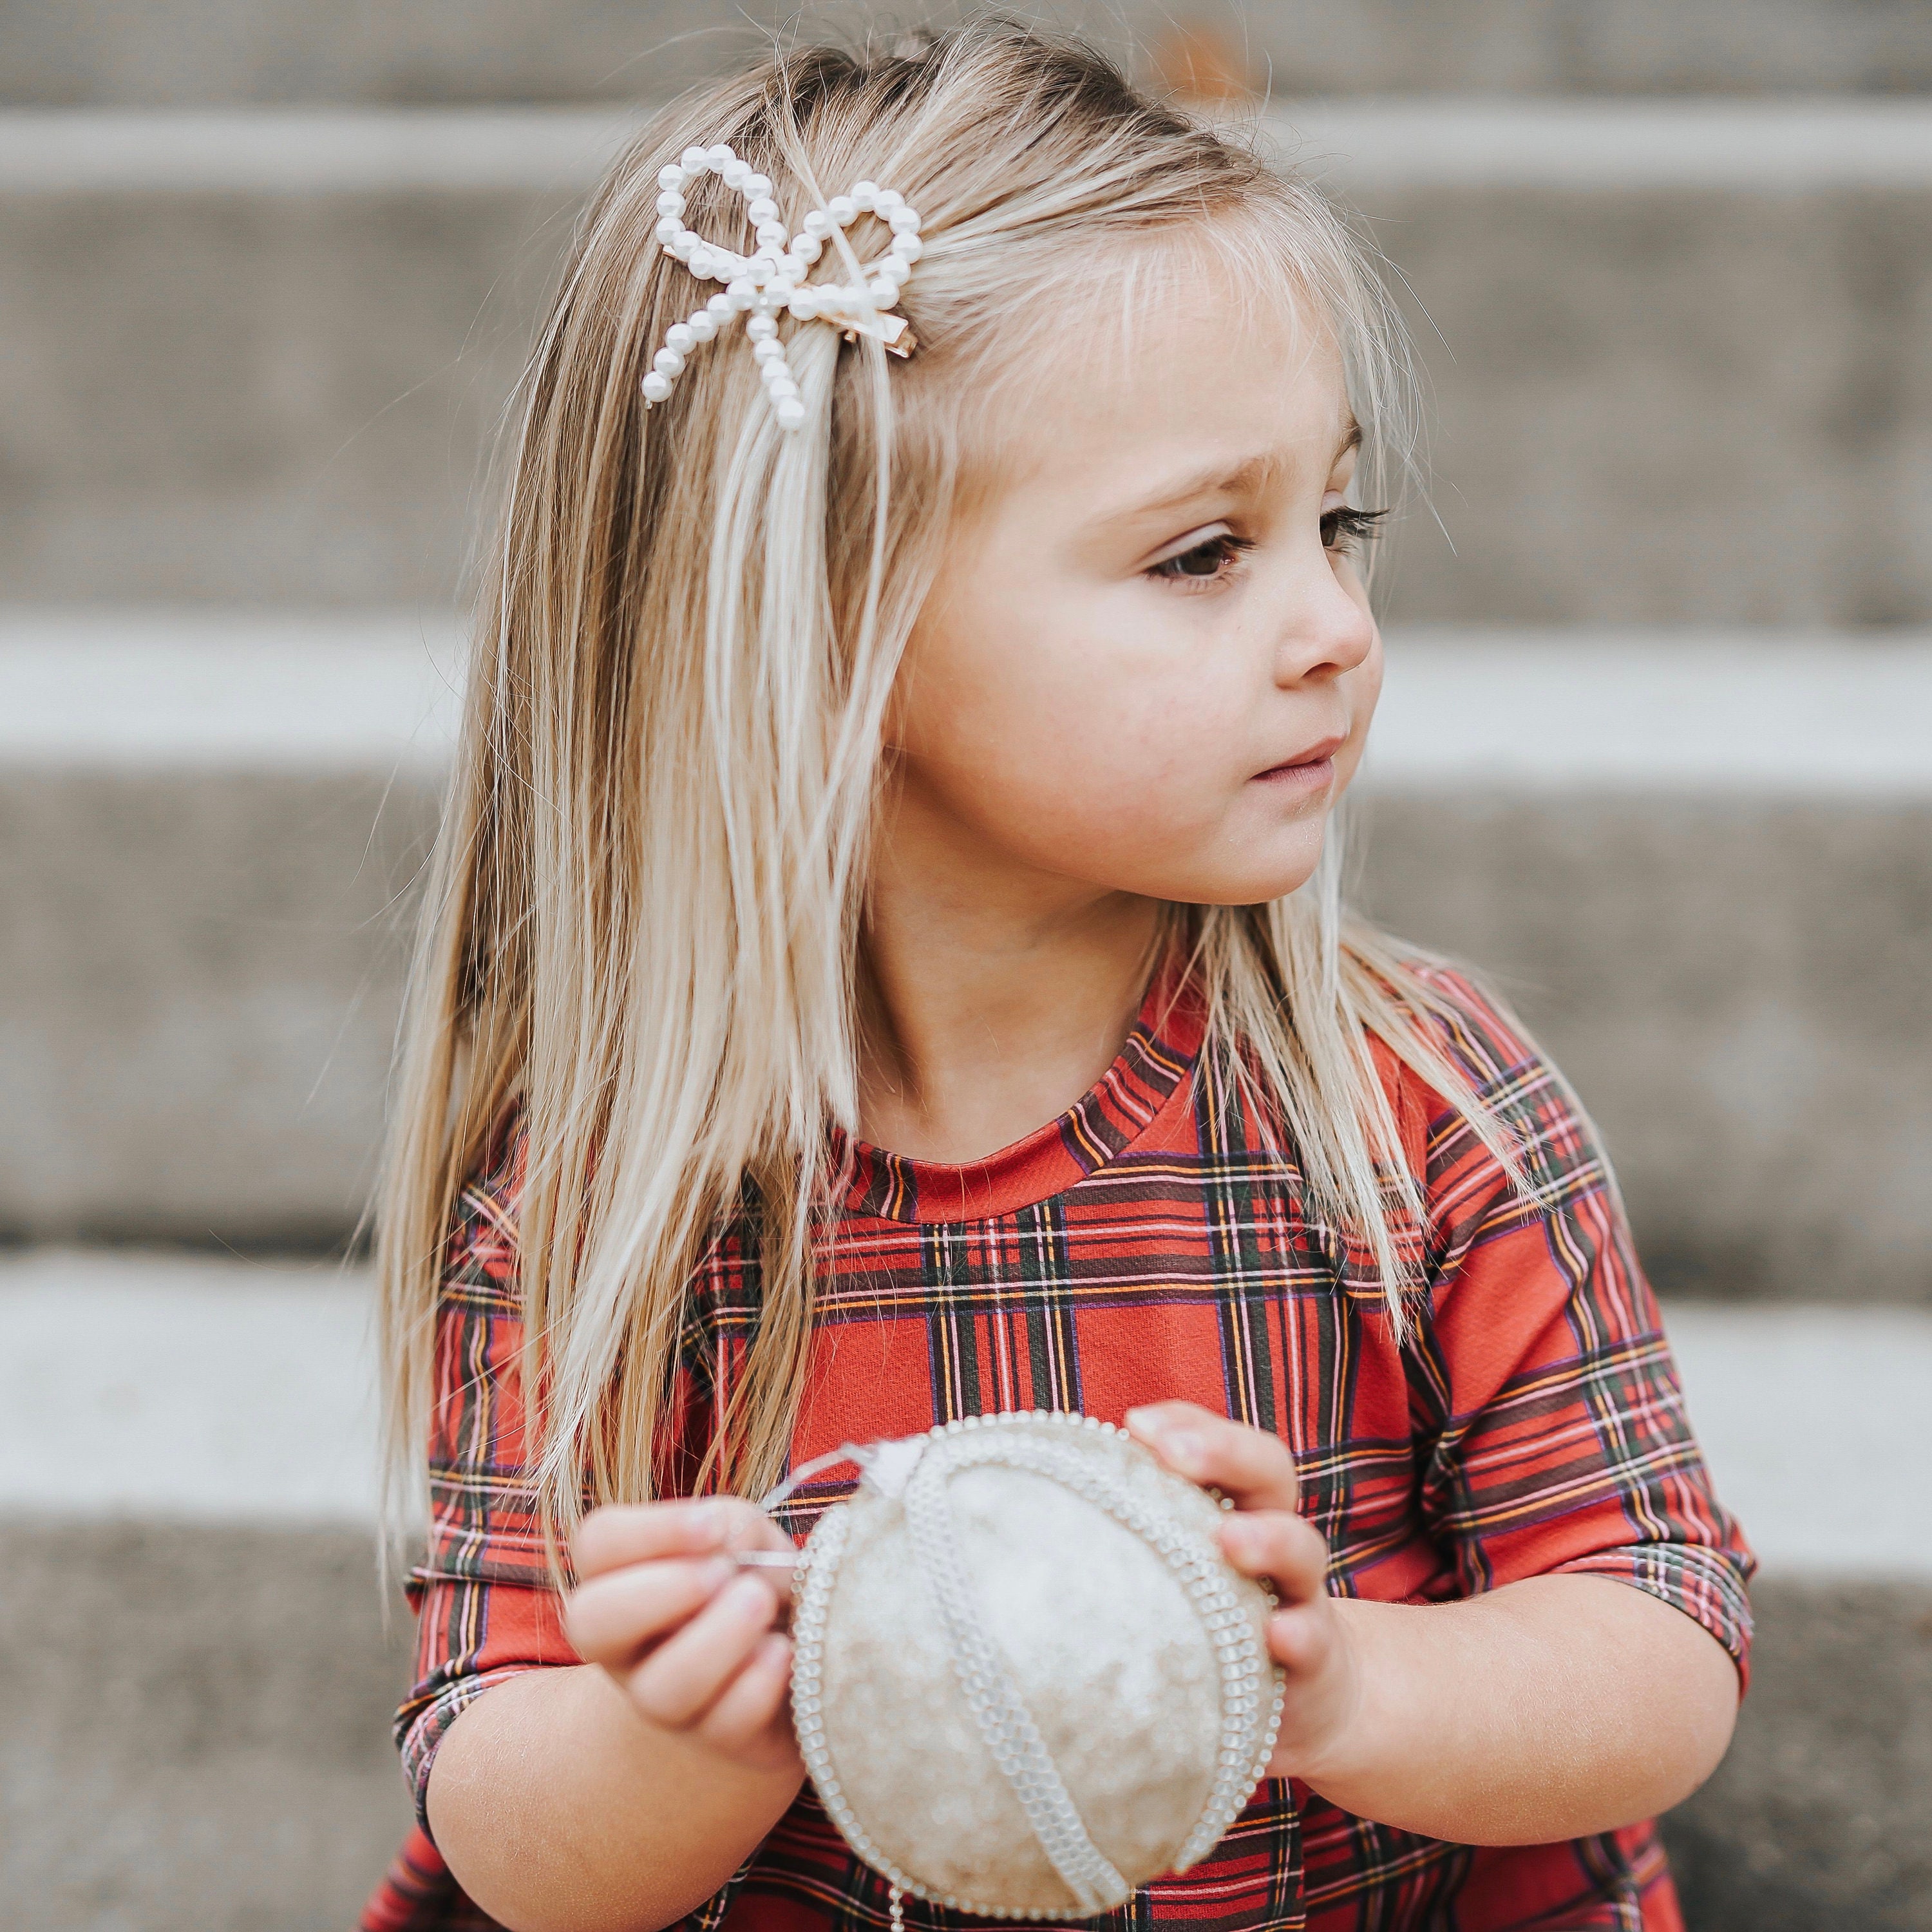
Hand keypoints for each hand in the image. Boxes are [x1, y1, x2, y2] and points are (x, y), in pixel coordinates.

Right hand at [566, 1497, 802, 1774]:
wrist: (802, 1651)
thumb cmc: (759, 1576)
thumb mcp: (749, 1535)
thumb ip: (733, 1527)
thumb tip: (722, 1540)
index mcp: (622, 1577)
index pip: (597, 1543)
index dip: (649, 1531)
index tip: (712, 1526)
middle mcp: (626, 1644)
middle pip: (591, 1624)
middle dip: (659, 1591)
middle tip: (723, 1572)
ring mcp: (663, 1699)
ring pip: (660, 1691)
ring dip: (717, 1639)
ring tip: (762, 1602)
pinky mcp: (717, 1739)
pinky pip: (723, 1724)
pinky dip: (758, 1683)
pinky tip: (783, 1652)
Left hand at [1124, 1402, 1360, 1782]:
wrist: (1304, 1698)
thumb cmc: (1211, 1613)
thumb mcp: (1180, 1559)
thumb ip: (1135, 1522)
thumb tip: (1040, 1491)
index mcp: (1239, 1500)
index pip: (1222, 1442)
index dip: (1187, 1424)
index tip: (1134, 1424)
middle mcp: (1275, 1535)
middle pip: (1268, 1472)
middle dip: (1223, 1452)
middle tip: (1173, 1449)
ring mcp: (1300, 1593)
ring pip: (1300, 1550)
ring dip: (1268, 1538)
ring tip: (1229, 1539)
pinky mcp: (1314, 1658)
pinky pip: (1313, 1641)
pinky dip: (1299, 1634)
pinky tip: (1276, 1635)